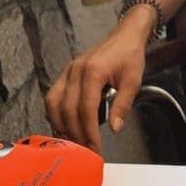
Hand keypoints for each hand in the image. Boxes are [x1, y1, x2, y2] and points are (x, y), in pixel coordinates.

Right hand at [44, 15, 149, 153]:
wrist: (125, 35)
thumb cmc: (130, 56)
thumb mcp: (133, 80)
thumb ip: (122, 105)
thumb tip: (114, 128)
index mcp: (93, 72)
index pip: (86, 109)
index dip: (88, 132)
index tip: (94, 148)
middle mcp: (75, 71)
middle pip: (67, 109)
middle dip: (74, 133)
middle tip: (83, 151)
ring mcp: (67, 71)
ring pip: (53, 103)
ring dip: (60, 125)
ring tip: (71, 142)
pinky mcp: (65, 73)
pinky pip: (53, 96)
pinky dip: (55, 113)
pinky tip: (63, 125)